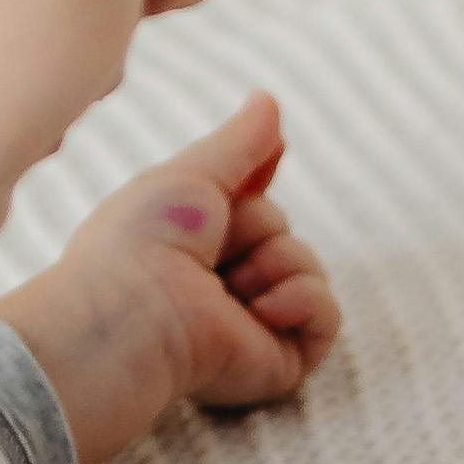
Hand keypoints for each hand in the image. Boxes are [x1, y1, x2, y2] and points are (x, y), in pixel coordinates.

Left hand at [0, 103, 337, 463]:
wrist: (135, 312)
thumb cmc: (140, 243)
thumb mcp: (191, 173)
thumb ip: (238, 143)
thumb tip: (269, 101)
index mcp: (193, 248)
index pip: (251, 209)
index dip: (252, 194)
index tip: (249, 178)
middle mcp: (222, 288)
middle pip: (282, 231)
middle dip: (258, 227)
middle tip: (211, 249)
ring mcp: (252, 327)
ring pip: (308, 269)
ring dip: (277, 263)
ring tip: (231, 288)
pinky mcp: (279, 362)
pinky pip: (327, 318)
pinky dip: (305, 302)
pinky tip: (263, 309)